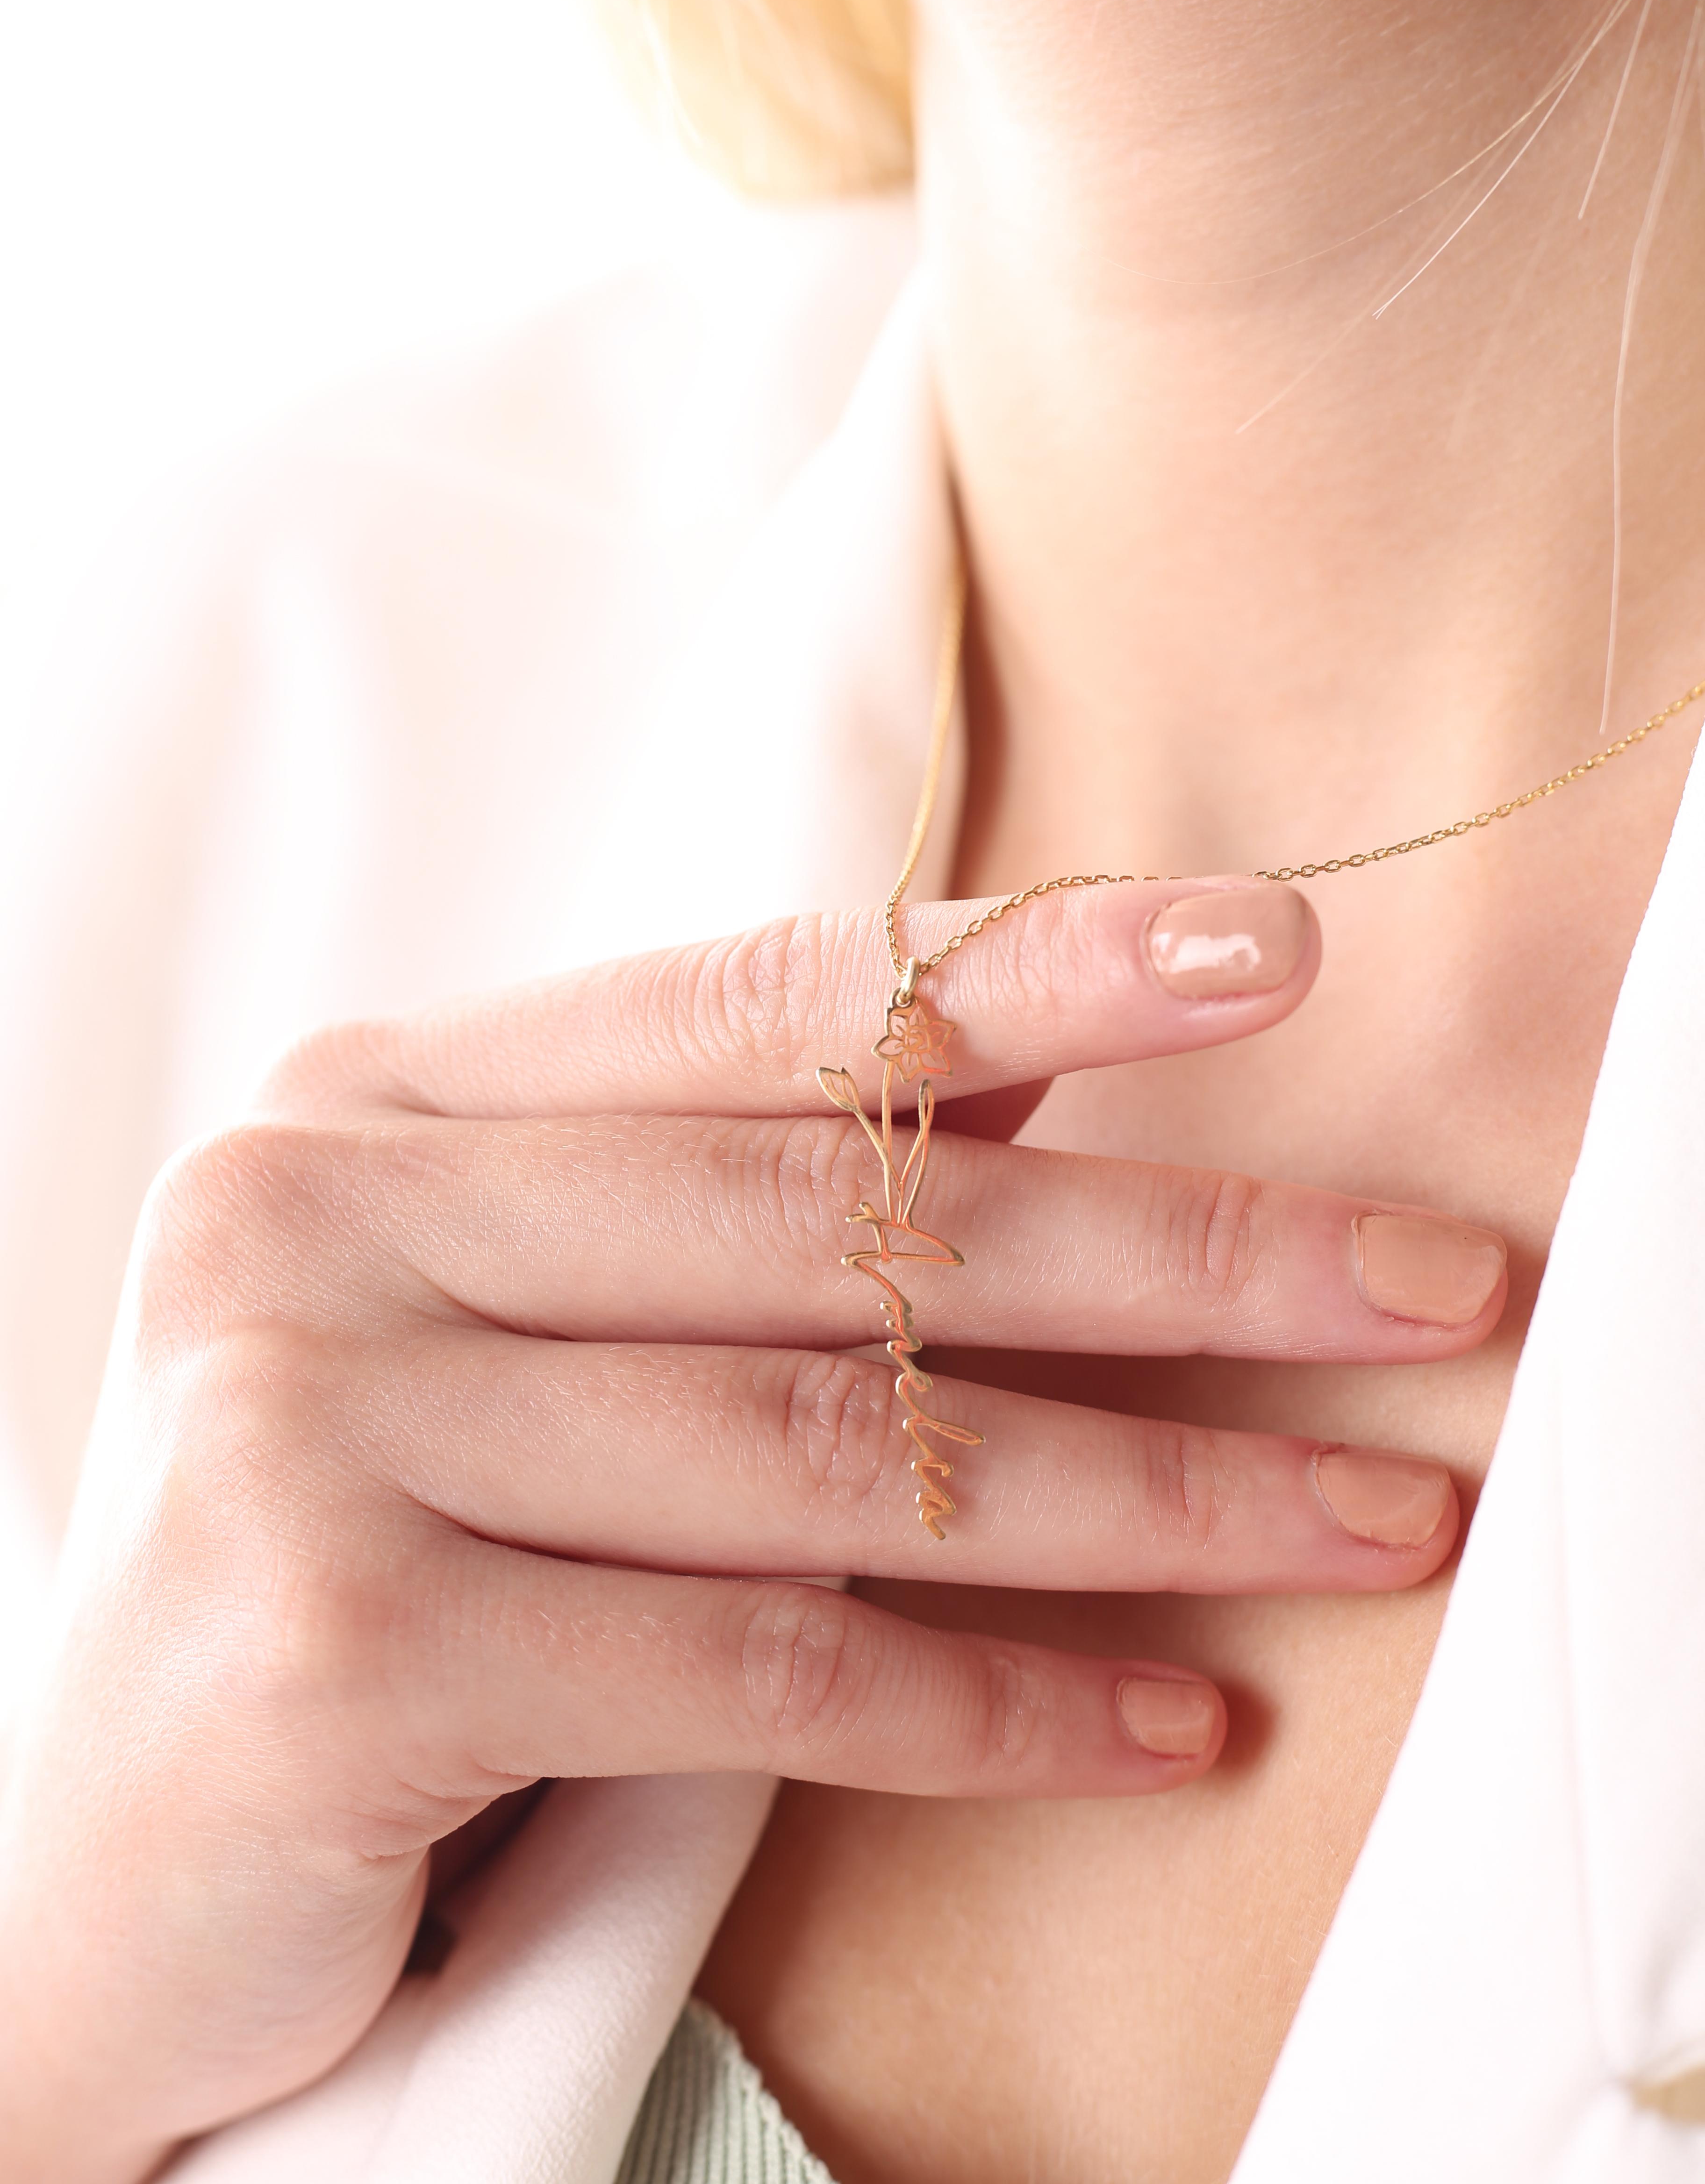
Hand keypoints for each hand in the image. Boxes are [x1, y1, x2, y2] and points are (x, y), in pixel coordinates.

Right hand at [0, 882, 1503, 2181]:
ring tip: (1363, 1517)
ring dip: (1141, 1496)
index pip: (759, 1001)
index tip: (1269, 949)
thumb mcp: (520, 1342)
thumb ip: (733, 1216)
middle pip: (831, 1222)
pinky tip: (1167, 1718)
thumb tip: (1037, 1091)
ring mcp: (311, 1418)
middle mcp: (322, 1216)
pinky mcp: (339, 1638)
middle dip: (1171, 1256)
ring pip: (828, 1449)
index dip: (1031, 967)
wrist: (89, 1871)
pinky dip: (994, 1700)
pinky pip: (757, 1664)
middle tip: (1419, 1278)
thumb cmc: (350, 1562)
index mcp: (375, 1104)